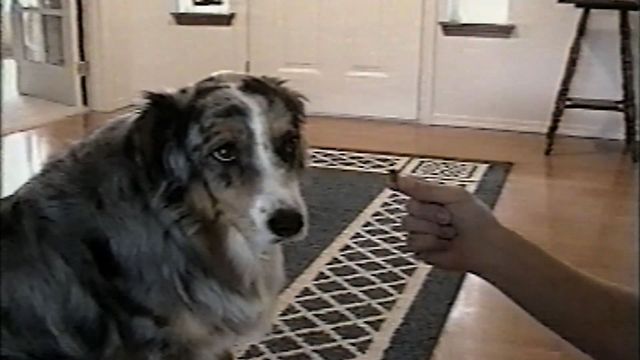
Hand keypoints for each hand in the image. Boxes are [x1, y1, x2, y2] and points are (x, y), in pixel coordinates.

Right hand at [393, 176, 511, 273]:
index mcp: (432, 197)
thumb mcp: (454, 197)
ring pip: (409, 226)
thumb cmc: (476, 219)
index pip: (409, 187)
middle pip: (409, 207)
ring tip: (450, 234)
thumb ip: (426, 188)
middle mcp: (424, 213)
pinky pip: (412, 243)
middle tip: (449, 218)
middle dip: (430, 213)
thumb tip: (400, 177)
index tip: (392, 182)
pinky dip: (431, 244)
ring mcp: (421, 231)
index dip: (401, 185)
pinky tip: (445, 246)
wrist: (484, 248)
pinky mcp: (421, 249)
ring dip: (432, 230)